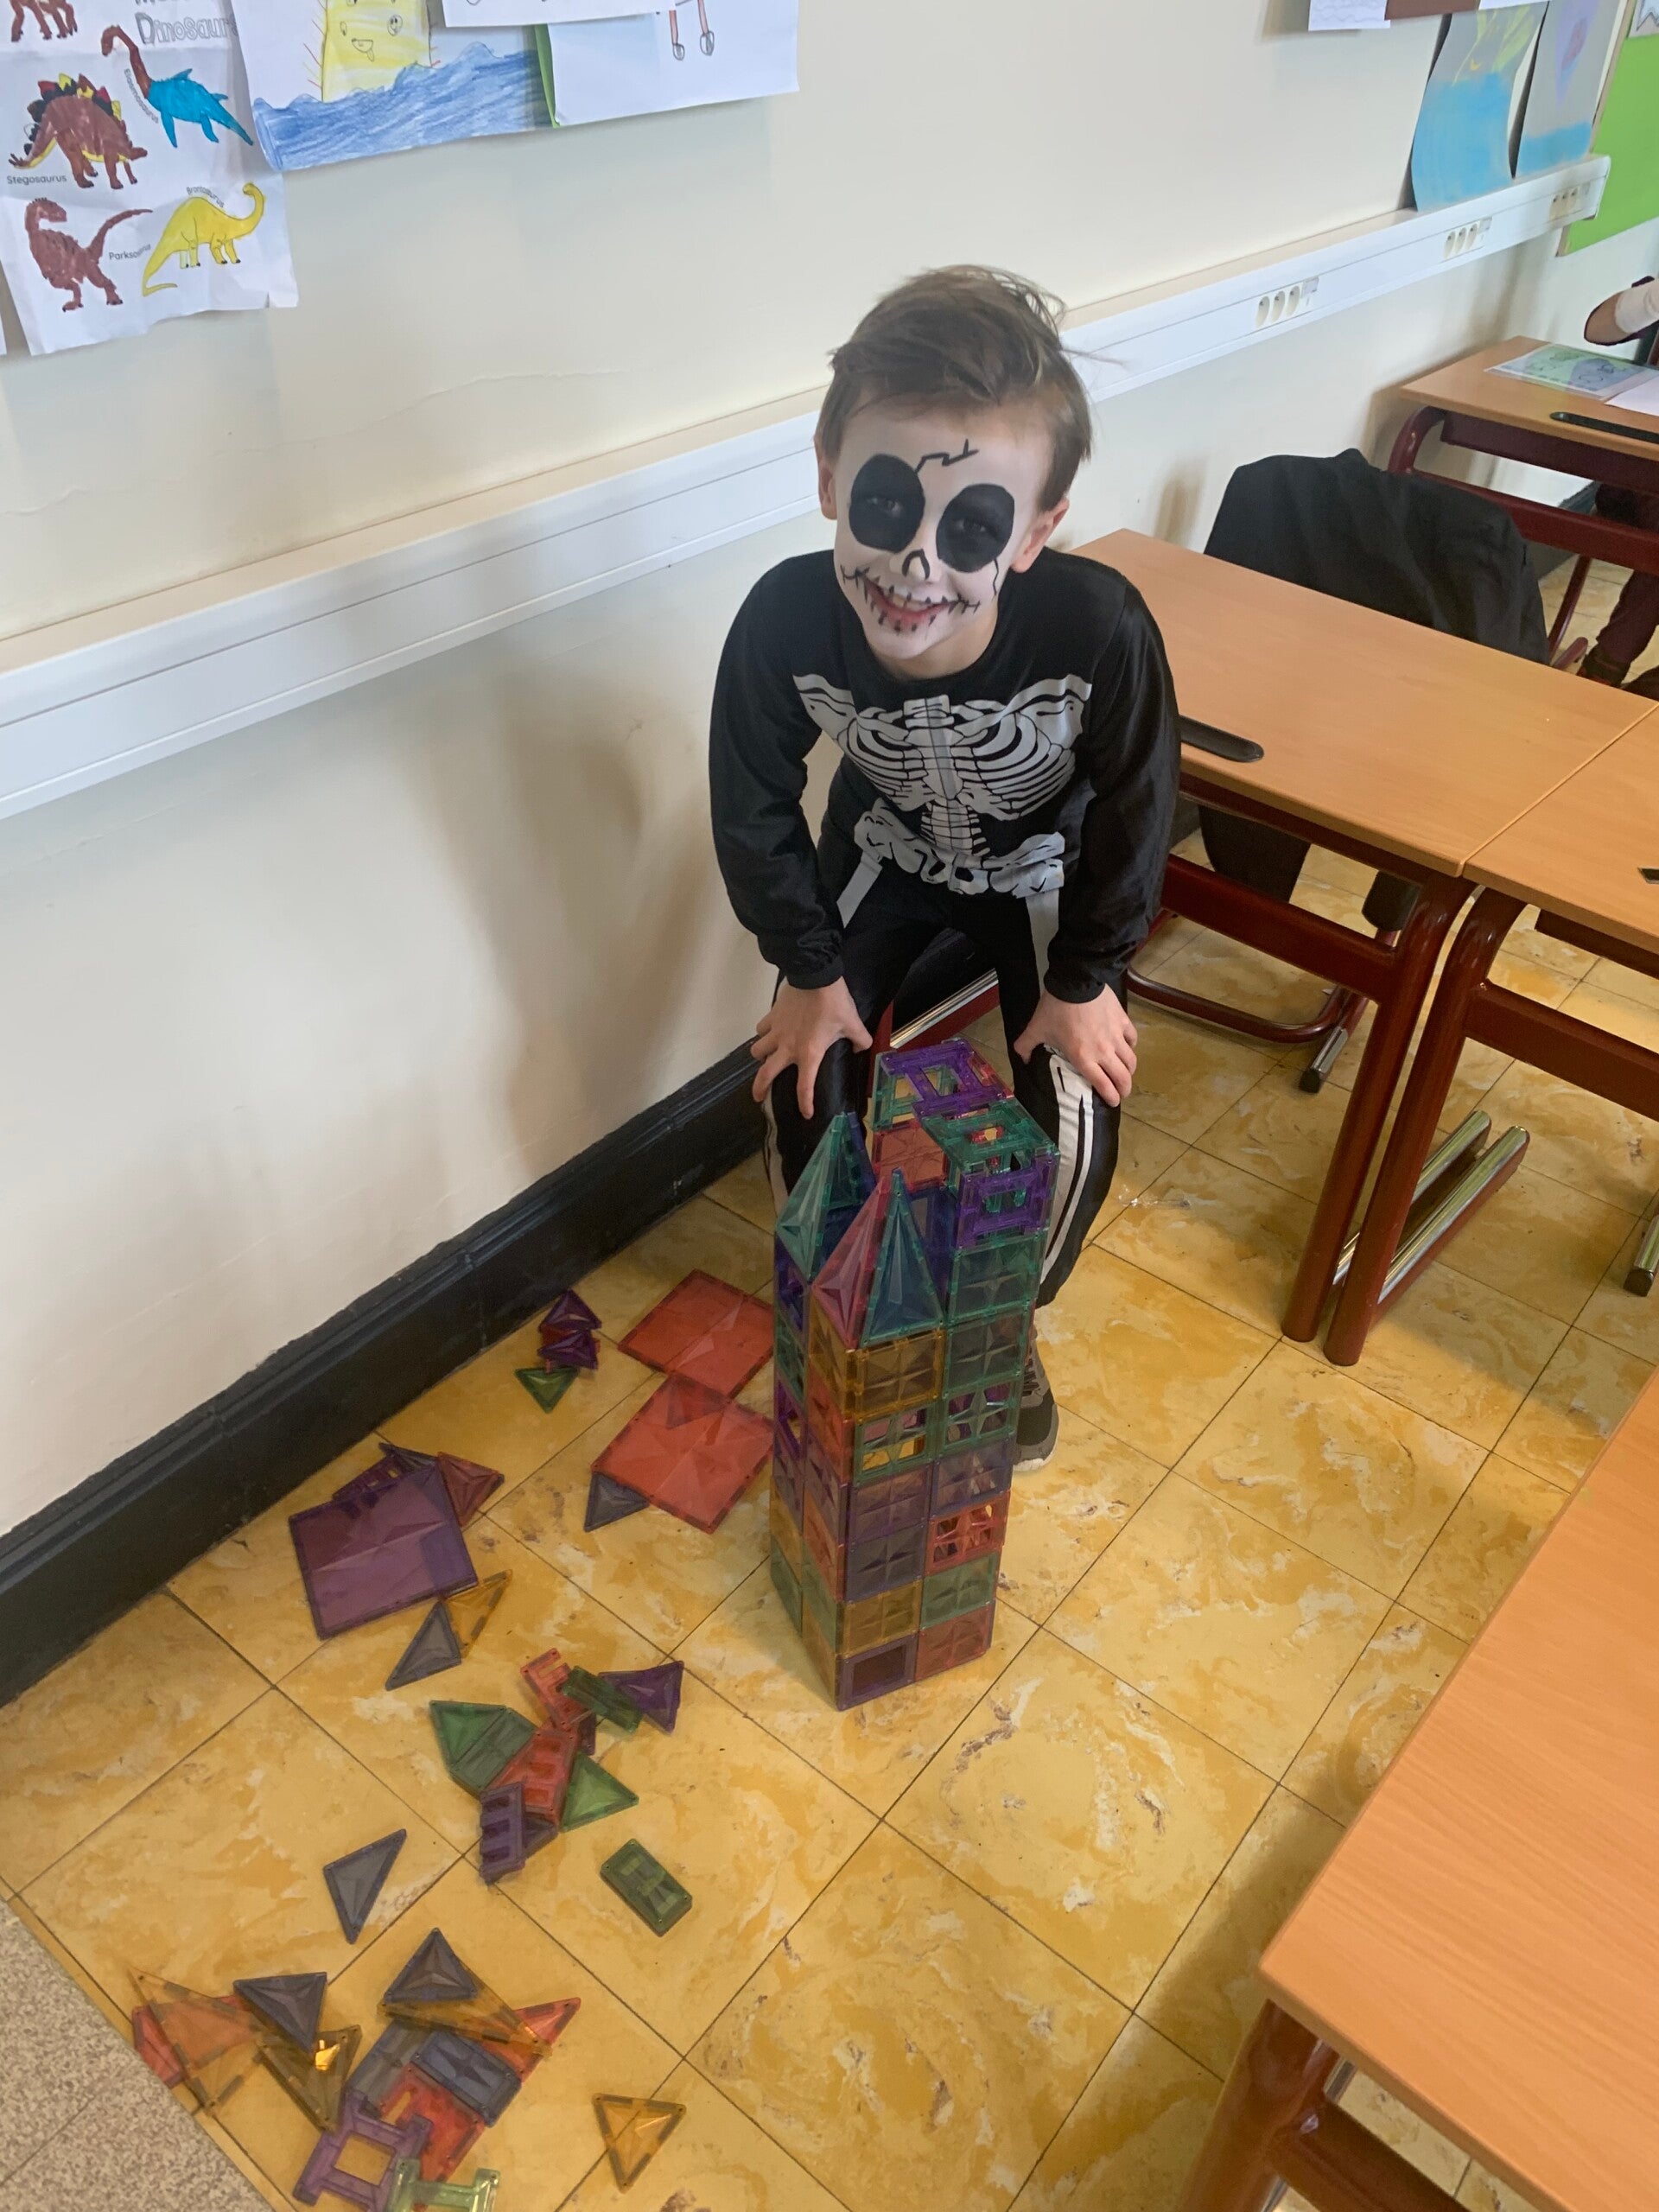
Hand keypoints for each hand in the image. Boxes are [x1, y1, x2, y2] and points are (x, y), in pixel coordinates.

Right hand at [751, 979, 872, 1117]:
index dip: (805, 1103)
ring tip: (765, 1057)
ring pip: (757, 1050)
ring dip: (760, 1056)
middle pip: (765, 1074)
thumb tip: (861, 1048)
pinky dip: (763, 1033)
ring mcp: (776, 1032)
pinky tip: (769, 1032)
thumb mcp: (853, 1023)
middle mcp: (788, 1047)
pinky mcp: (771, 1016)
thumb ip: (860, 1040)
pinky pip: (760, 1029)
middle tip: (758, 1097)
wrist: (814, 976)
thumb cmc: (834, 1003)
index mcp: (809, 1054)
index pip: (804, 1087)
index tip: (806, 1114)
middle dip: (759, 1089)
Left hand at [1013, 987, 1136, 1105]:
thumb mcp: (1036, 1029)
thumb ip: (1025, 1046)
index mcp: (1083, 1058)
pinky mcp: (1123, 1021)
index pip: (1104, 1085)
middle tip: (1122, 1092)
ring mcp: (1116, 1036)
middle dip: (1124, 1089)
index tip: (1113, 1102)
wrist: (1075, 982)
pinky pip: (1132, 1038)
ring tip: (1126, 1072)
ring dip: (1129, 1069)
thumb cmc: (1055, 1009)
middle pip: (1123, 1077)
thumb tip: (1022, 1059)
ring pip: (1131, 1060)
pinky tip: (1126, 1046)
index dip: (1111, 1097)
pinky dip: (1131, 1045)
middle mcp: (1104, 1051)